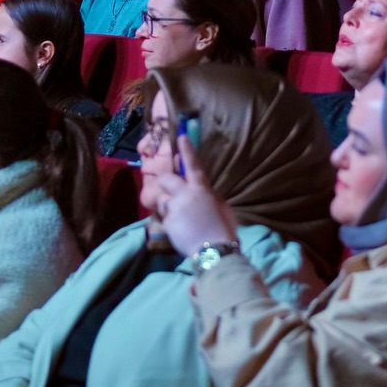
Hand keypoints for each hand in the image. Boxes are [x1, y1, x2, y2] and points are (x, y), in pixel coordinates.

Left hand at [152, 136, 237, 257]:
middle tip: (170, 191)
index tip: (181, 136)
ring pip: (163, 199)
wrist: (214, 249)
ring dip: (168, 205)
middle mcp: (187, 194)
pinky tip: (180, 230)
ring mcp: (175, 207)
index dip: (186, 150)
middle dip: (165, 183)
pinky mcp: (167, 221)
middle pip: (167, 179)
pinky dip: (170, 221)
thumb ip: (208, 195)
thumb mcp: (220, 206)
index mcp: (203, 189)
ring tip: (179, 218)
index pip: (193, 165)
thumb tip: (201, 191)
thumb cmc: (223, 228)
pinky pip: (164, 217)